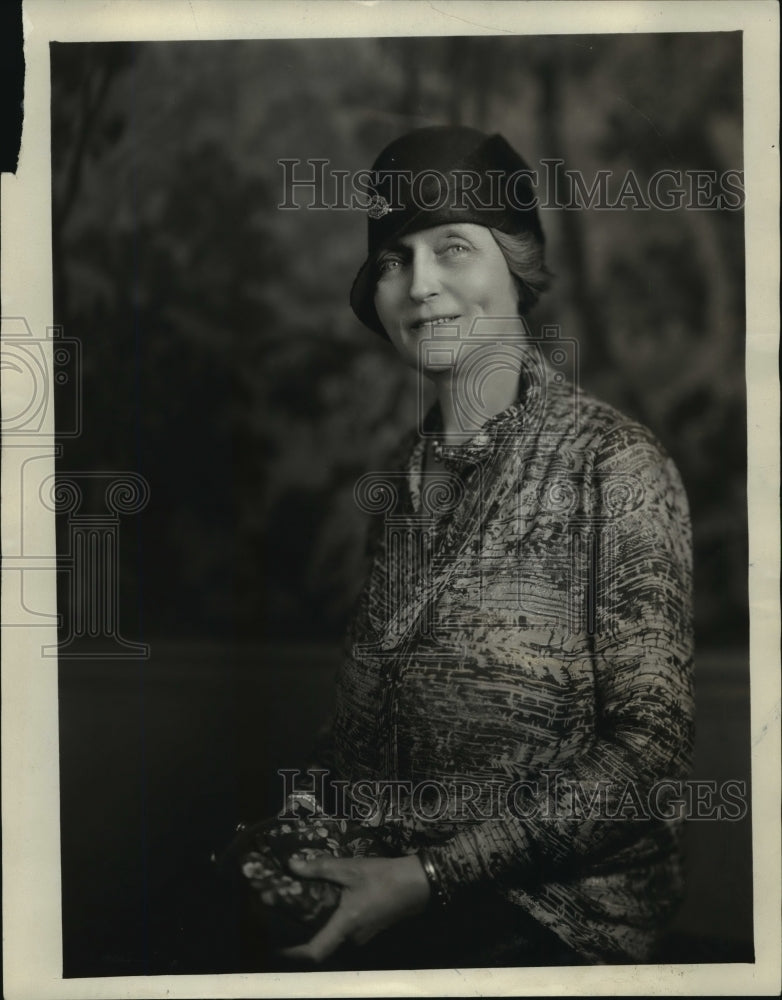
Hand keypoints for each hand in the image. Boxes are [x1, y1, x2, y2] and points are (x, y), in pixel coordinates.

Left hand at [279, 853, 430, 963]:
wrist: (418, 883)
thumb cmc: (384, 877)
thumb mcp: (350, 868)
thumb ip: (320, 868)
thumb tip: (291, 865)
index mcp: (346, 925)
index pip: (315, 952)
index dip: (294, 953)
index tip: (277, 944)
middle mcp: (353, 937)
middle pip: (323, 943)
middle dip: (305, 932)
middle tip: (287, 916)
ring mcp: (364, 935)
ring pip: (336, 936)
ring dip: (322, 924)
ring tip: (305, 905)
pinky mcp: (371, 928)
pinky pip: (347, 930)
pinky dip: (335, 920)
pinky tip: (329, 902)